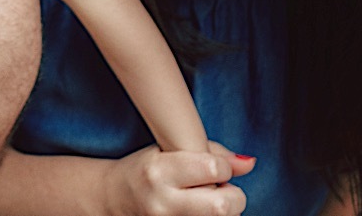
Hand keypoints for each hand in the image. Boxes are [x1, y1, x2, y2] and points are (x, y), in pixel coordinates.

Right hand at [102, 143, 253, 215]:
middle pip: (222, 206)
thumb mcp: (168, 151)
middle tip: (222, 191)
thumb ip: (211, 153)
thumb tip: (250, 163)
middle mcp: (162, 202)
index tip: (217, 168)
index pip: (215, 169)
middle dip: (233, 197)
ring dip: (223, 212)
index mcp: (159, 171)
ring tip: (206, 202)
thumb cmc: (145, 170)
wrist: (112, 199)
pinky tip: (200, 213)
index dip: (225, 167)